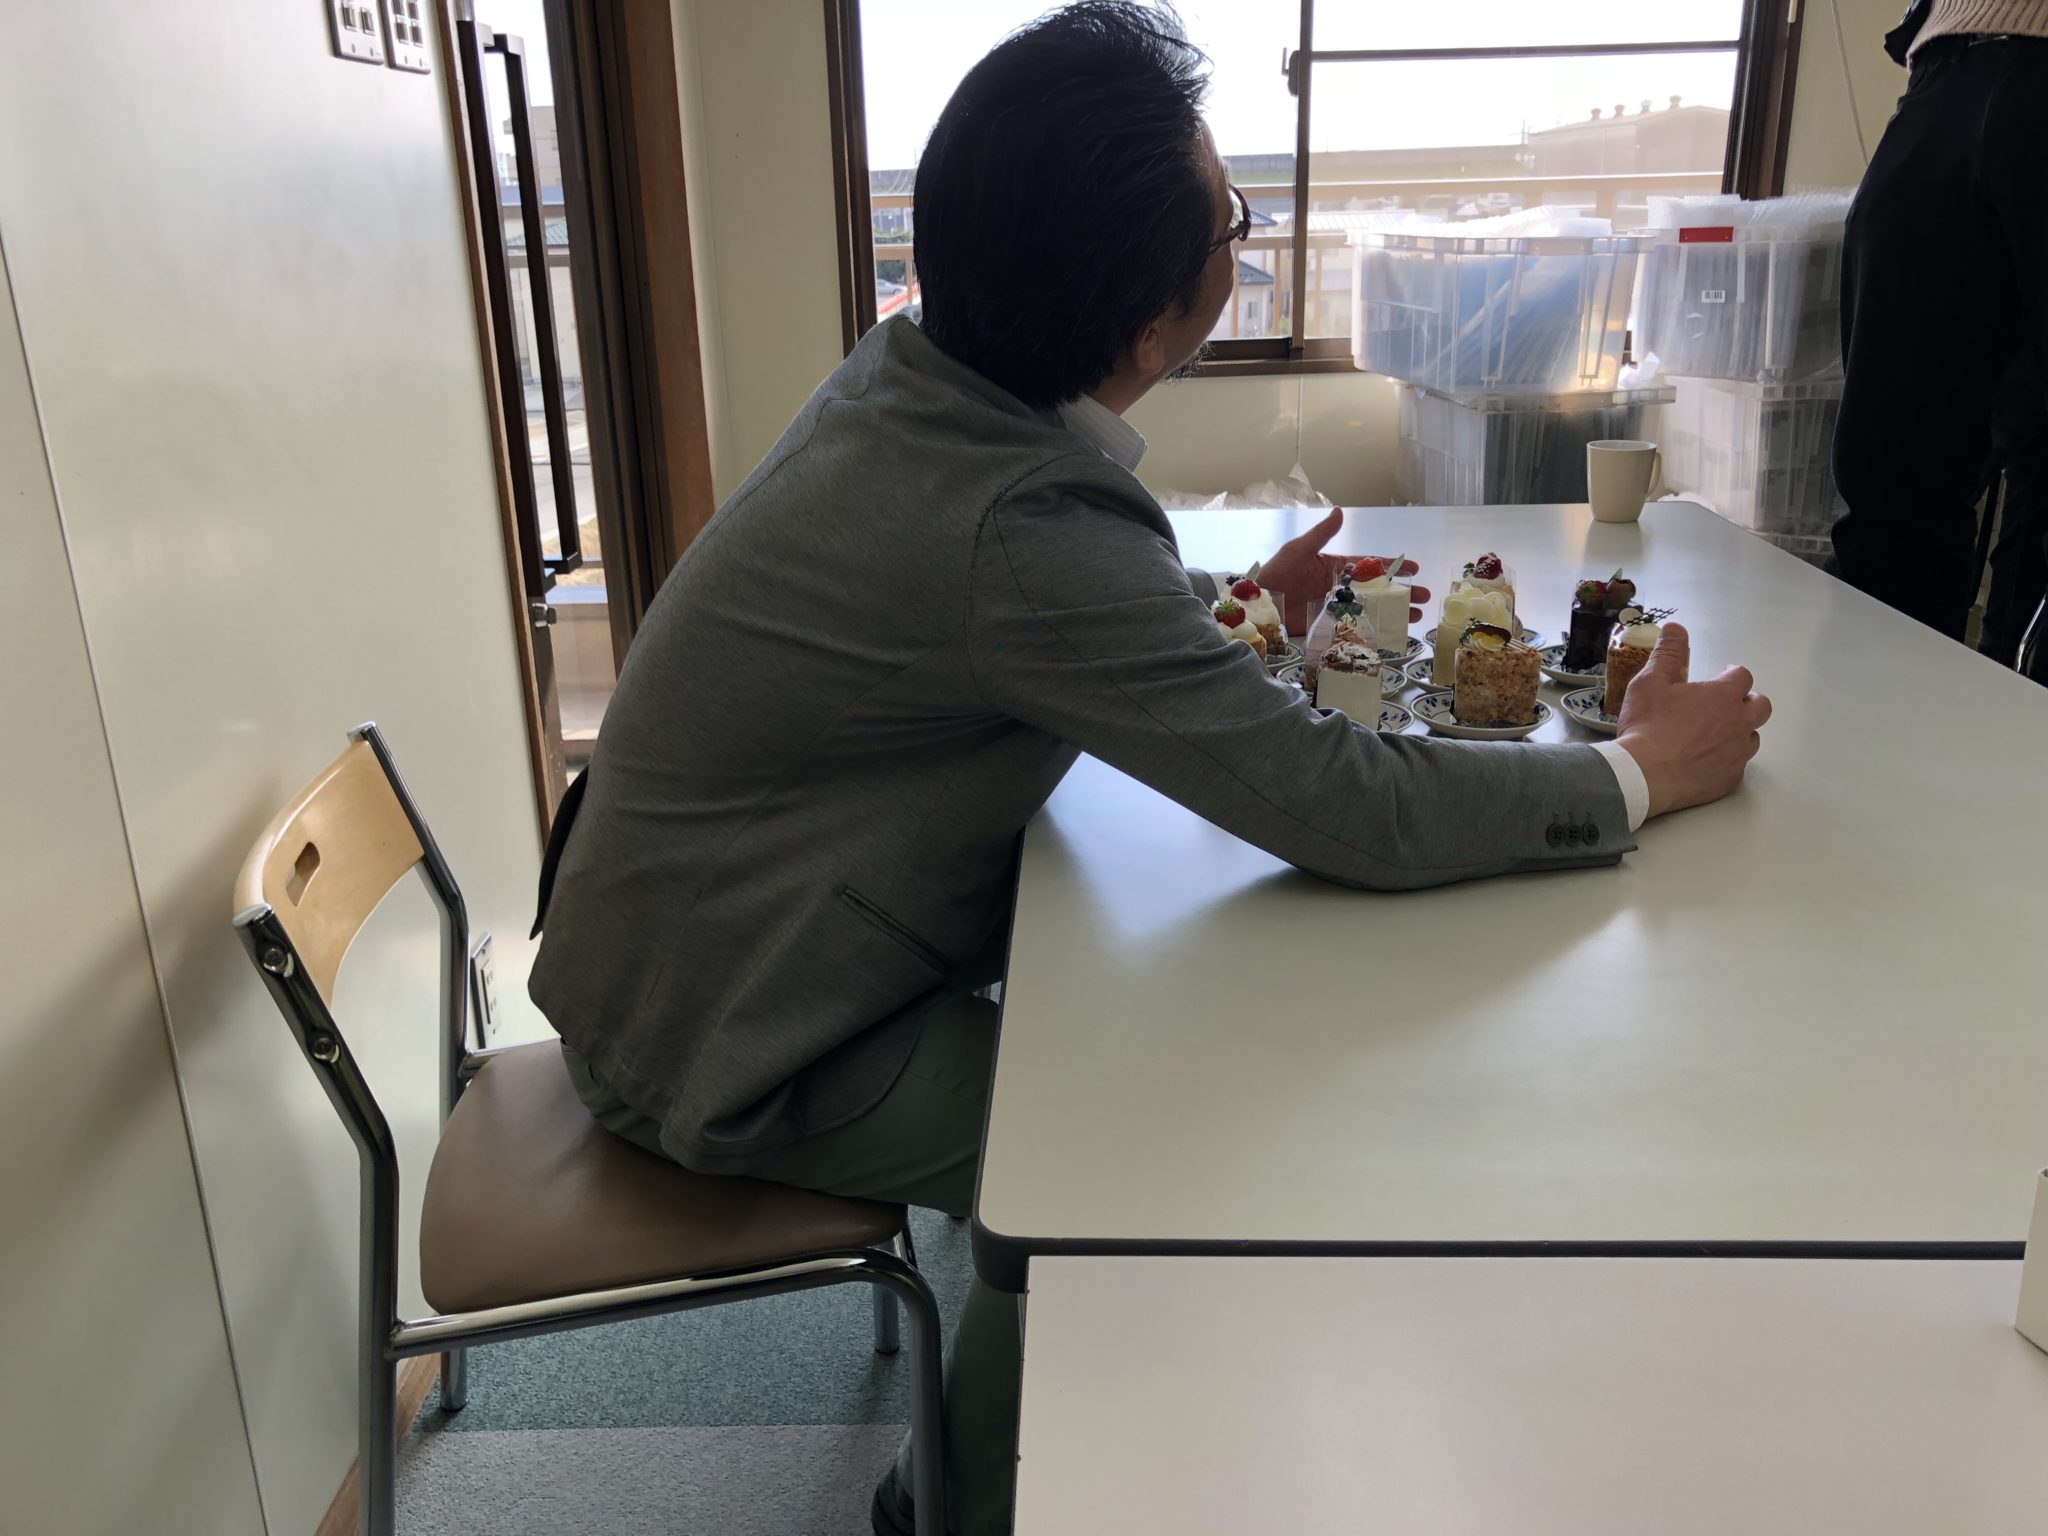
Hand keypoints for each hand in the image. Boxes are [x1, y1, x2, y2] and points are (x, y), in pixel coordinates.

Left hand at [1253, 508, 1429, 630]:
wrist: (1257, 605)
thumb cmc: (1275, 574)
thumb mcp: (1298, 551)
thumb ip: (1321, 535)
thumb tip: (1340, 511)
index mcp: (1333, 567)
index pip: (1368, 565)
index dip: (1392, 566)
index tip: (1414, 568)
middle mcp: (1338, 588)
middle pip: (1376, 590)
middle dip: (1401, 593)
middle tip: (1425, 598)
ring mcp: (1335, 608)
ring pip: (1370, 610)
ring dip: (1393, 613)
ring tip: (1415, 617)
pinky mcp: (1328, 627)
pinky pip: (1355, 628)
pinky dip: (1373, 632)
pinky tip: (1392, 635)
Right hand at [1614, 623, 1771, 818]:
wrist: (1644, 775)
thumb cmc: (1647, 724)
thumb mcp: (1650, 682)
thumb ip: (1668, 653)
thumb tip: (1676, 627)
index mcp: (1723, 695)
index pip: (1742, 676)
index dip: (1732, 674)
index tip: (1721, 677)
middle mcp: (1739, 722)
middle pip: (1761, 706)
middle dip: (1747, 701)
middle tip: (1726, 705)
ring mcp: (1737, 753)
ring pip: (1753, 737)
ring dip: (1740, 732)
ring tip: (1717, 735)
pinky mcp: (1731, 779)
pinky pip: (1738, 765)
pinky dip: (1727, 760)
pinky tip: (1707, 762)